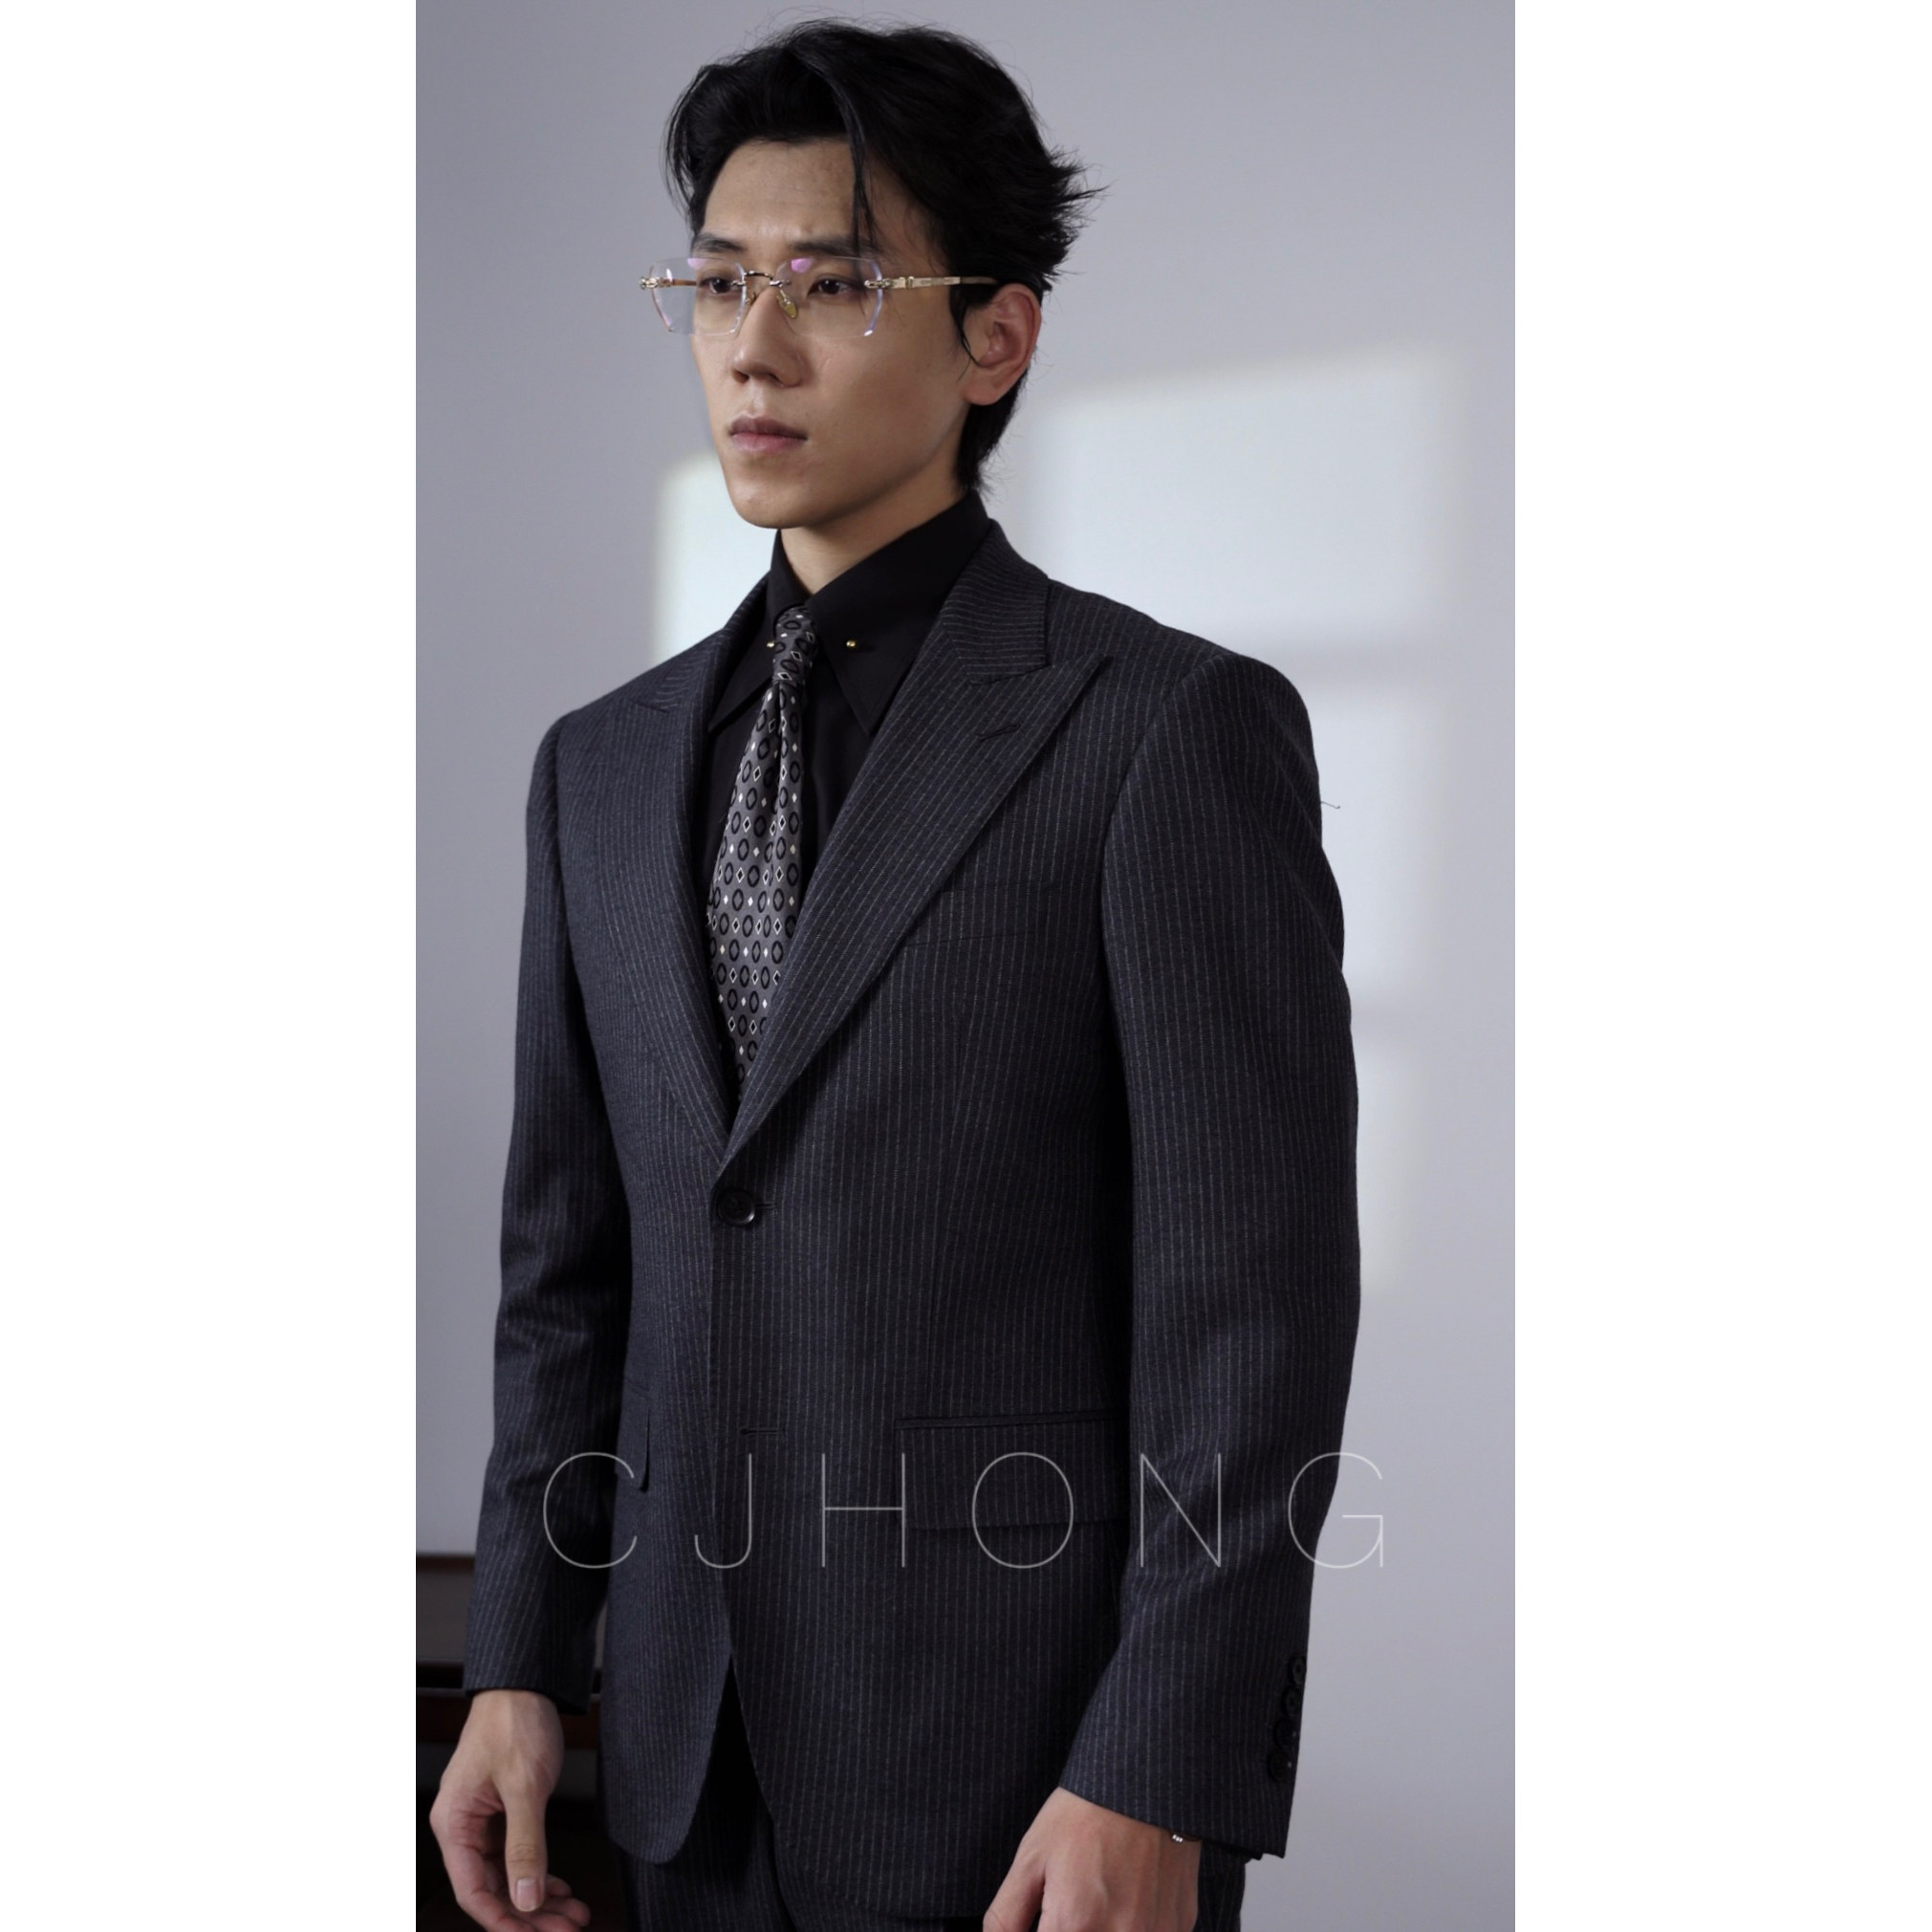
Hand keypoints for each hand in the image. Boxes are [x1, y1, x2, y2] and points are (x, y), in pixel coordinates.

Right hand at [429, 1688, 592, 1929]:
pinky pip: (516, 1854)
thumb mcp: (524, 1787)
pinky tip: (560, 1886)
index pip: (472, 1892)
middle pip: (492, 1889)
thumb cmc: (514, 1724)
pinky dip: (539, 1872)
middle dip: (530, 1913)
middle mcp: (463, 1827)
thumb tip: (525, 1900)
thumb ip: (525, 1846)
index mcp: (454, 1823)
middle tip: (568, 1927)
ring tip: (573, 1913)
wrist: (525, 1684)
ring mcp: (483, 1820)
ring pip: (507, 1875)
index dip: (504, 1921)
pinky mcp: (502, 1811)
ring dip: (539, 1897)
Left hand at [984, 1786, 1201, 1931]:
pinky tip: (1126, 1898)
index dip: (1045, 1931)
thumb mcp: (1031, 1858)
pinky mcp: (1178, 1926)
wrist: (1146, 1779)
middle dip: (1071, 1928)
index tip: (1045, 1921)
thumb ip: (1006, 1918)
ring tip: (1096, 1897)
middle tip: (1071, 1902)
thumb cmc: (1084, 1814)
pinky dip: (1131, 1927)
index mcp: (1074, 1923)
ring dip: (1101, 1929)